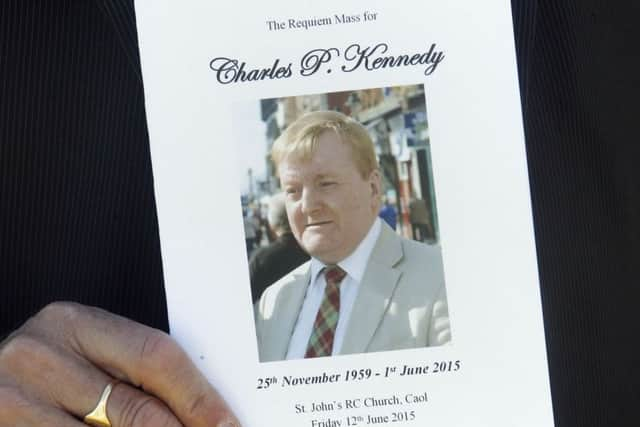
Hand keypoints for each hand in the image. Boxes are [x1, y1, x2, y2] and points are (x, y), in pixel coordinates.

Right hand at [0, 302, 239, 426]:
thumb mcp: (87, 354)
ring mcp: (16, 401)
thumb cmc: (49, 367)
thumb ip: (132, 372)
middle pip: (136, 407)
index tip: (228, 424)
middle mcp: (41, 357)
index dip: (198, 397)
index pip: (156, 357)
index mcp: (73, 323)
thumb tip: (200, 410)